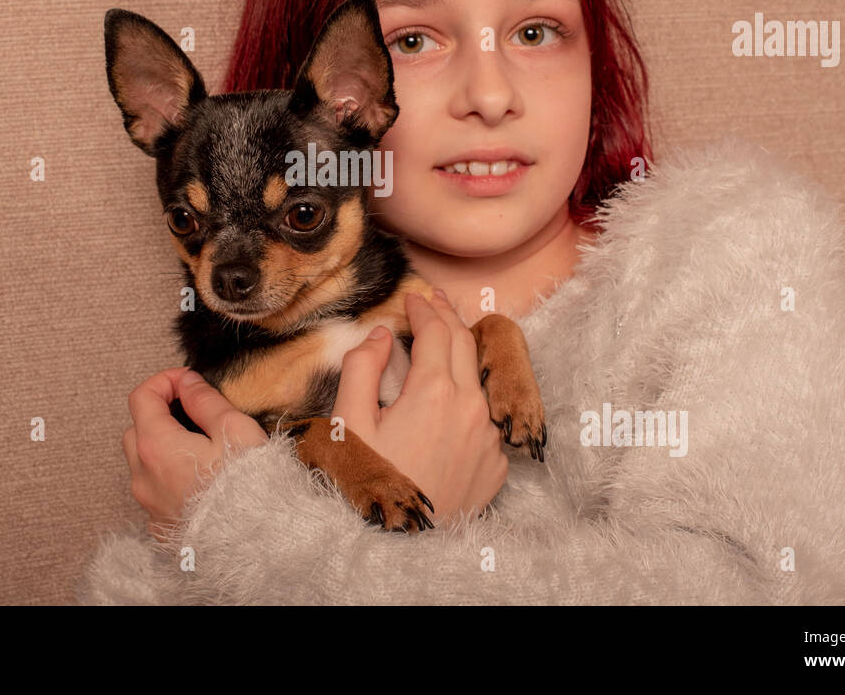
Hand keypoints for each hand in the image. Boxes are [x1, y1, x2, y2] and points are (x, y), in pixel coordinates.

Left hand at [122, 367, 268, 540]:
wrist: (257, 544)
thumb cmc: (249, 486)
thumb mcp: (234, 430)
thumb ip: (205, 401)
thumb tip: (188, 383)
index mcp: (157, 446)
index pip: (141, 397)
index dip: (164, 380)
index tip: (188, 380)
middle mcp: (143, 476)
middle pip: (135, 430)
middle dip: (158, 413)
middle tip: (192, 410)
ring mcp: (149, 505)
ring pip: (142, 463)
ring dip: (161, 446)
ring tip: (199, 446)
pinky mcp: (159, 525)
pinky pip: (154, 491)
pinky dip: (168, 476)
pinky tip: (199, 478)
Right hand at [331, 289, 508, 525]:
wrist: (401, 548)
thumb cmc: (368, 485)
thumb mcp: (348, 424)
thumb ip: (362, 369)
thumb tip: (382, 335)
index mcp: (434, 392)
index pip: (437, 331)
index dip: (424, 308)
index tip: (413, 296)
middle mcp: (471, 408)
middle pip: (466, 344)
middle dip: (448, 317)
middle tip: (433, 301)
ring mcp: (488, 436)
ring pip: (479, 379)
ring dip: (461, 354)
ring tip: (444, 341)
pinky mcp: (496, 462)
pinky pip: (485, 416)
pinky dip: (469, 397)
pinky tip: (453, 399)